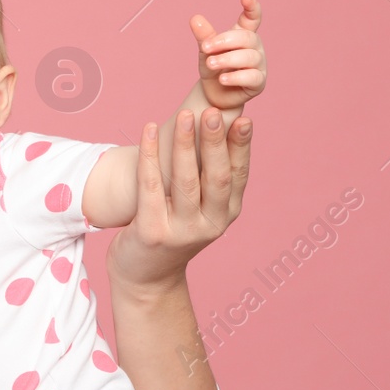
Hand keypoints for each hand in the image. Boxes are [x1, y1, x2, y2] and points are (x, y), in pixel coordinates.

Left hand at [106, 106, 251, 290]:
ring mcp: (181, 231)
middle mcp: (209, 224)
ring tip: (184, 115)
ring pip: (185, 181)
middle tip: (213, 111)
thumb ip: (209, 179)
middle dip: (215, 142)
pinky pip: (150, 187)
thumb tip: (220, 127)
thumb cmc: (172, 230)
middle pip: (215, 177)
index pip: (237, 175)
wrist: (146, 278)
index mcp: (226, 213)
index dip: (240, 147)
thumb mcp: (199, 208)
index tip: (243, 119)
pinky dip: (150, 155)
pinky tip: (149, 130)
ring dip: (185, 145)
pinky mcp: (152, 233)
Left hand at [191, 0, 265, 115]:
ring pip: (249, 57)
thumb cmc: (213, 69)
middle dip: (225, 41)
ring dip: (227, 59)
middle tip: (205, 47)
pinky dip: (236, 77)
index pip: (252, 18)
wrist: (214, 94)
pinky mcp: (258, 82)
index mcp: (244, 35)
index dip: (252, 7)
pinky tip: (222, 78)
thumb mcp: (206, 51)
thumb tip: (195, 18)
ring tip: (210, 63)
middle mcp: (255, 48)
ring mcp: (259, 65)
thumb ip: (204, 35)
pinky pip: (252, 77)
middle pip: (247, 38)